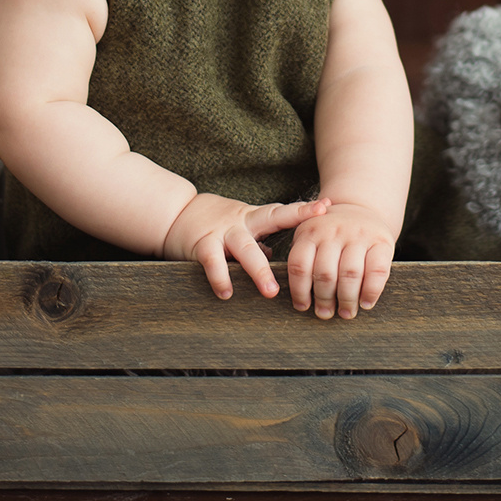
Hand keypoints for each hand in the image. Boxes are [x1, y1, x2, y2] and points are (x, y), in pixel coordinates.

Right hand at [162, 192, 330, 300]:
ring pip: (245, 248)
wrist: (173, 213)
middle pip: (272, 218)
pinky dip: (220, 278)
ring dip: (259, 271)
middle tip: (312, 245)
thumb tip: (277, 259)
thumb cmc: (212, 223)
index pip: (283, 211)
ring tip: (270, 292)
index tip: (328, 207)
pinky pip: (213, 262)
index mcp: (253, 217)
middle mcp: (241, 221)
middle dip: (294, 224)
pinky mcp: (202, 245)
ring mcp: (222, 232)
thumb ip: (259, 240)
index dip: (304, 210)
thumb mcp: (239, 226)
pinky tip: (227, 293)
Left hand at [286, 201, 395, 319]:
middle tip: (326, 313)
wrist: (361, 208)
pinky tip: (366, 303)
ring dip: (347, 299)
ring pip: (350, 274)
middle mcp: (334, 230)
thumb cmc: (331, 234)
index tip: (303, 306)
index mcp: (311, 230)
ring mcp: (359, 234)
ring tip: (346, 312)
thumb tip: (301, 302)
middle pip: (325, 273)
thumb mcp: (311, 236)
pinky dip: (371, 292)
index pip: (300, 264)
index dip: (299, 291)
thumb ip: (304, 259)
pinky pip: (377, 271)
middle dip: (324, 299)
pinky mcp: (382, 241)